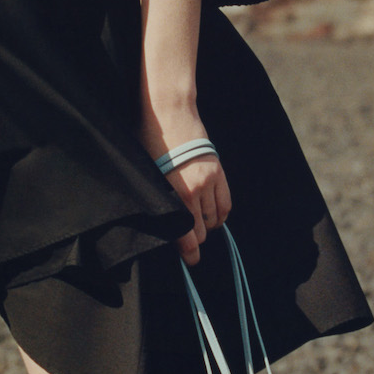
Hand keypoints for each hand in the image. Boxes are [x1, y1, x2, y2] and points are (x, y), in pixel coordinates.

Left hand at [143, 116, 231, 267]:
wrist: (170, 112)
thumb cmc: (149, 141)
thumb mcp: (147, 173)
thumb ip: (157, 199)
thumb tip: (162, 220)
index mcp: (173, 194)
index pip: (185, 234)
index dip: (189, 251)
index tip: (191, 260)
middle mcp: (193, 191)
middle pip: (201, 229)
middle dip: (195, 238)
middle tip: (189, 240)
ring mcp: (209, 181)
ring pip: (214, 217)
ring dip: (207, 225)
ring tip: (199, 225)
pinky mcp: (218, 171)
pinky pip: (226, 203)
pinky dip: (221, 214)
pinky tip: (215, 216)